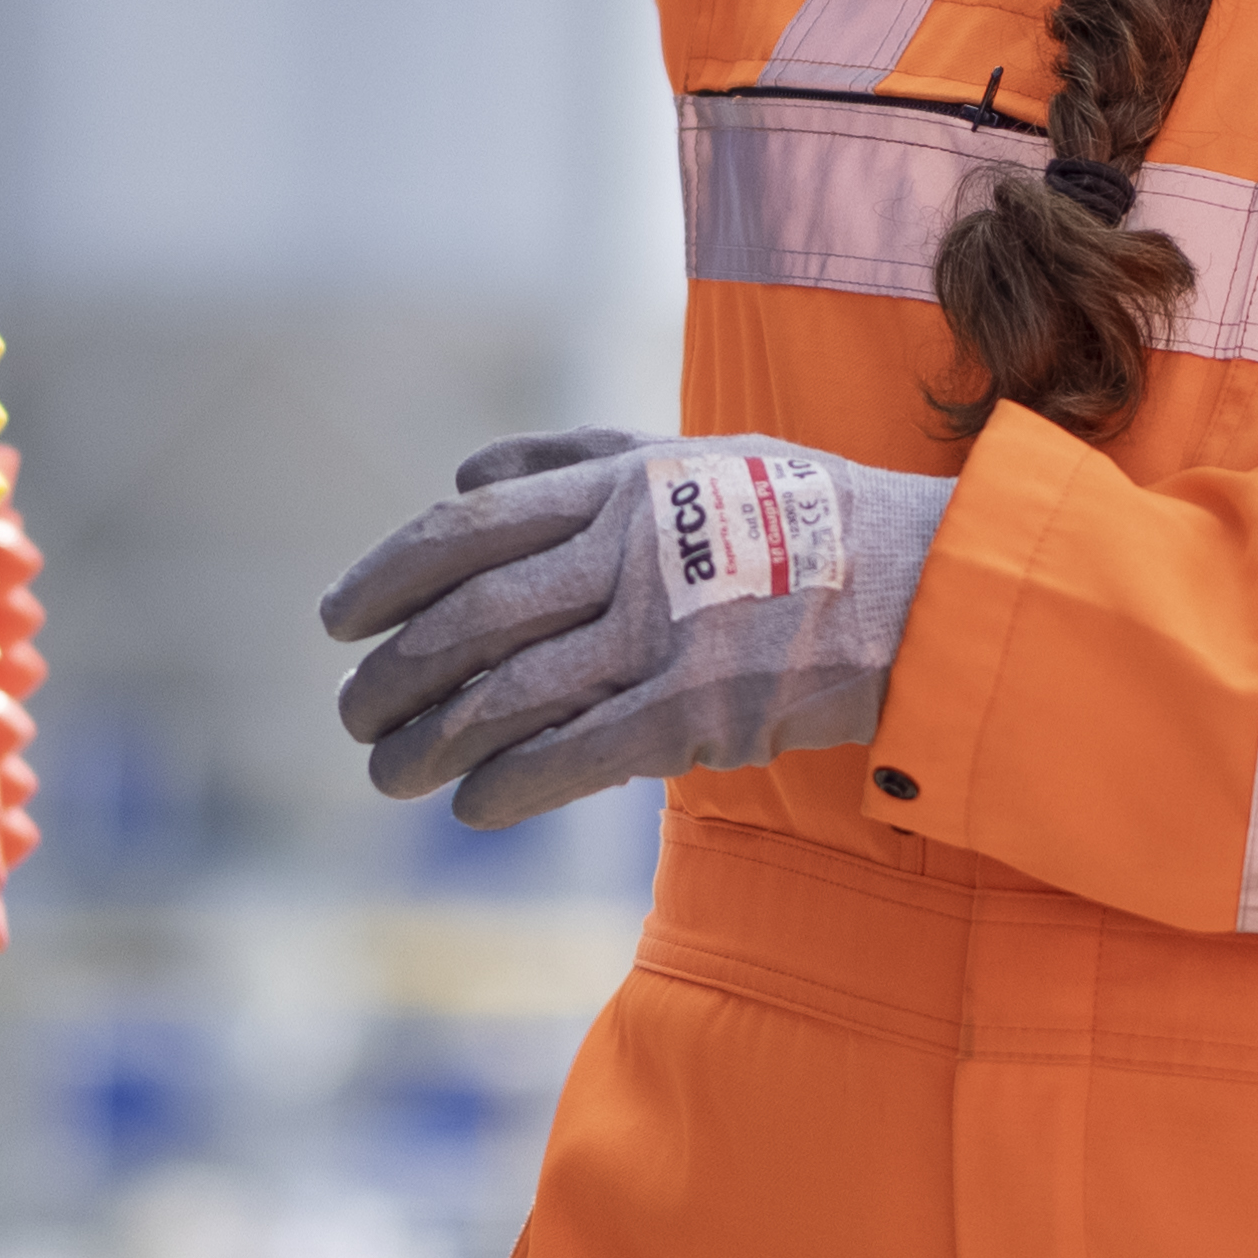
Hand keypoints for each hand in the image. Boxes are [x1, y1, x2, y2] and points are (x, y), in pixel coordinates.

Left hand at [319, 430, 945, 830]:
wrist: (923, 584)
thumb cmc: (805, 514)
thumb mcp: (692, 452)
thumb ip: (575, 459)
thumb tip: (462, 473)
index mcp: (619, 488)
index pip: (465, 533)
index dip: (384, 577)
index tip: (334, 620)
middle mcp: (629, 556)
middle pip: (470, 621)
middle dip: (393, 675)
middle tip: (352, 715)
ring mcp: (663, 637)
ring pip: (509, 694)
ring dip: (431, 742)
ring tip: (390, 773)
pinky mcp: (696, 713)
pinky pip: (574, 754)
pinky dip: (509, 784)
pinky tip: (472, 806)